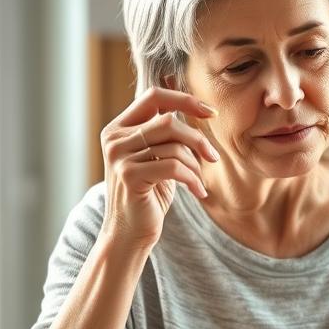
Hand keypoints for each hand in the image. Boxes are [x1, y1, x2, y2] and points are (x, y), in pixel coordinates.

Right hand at [99, 87, 219, 250]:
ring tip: (198, 180)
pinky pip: (174, 167)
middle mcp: (114, 138)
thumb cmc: (148, 194)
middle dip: (197, 139)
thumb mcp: (155, 158)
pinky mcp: (130, 176)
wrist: (129, 232)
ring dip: (195, 165)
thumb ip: (165, 134)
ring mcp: (119, 156)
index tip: (211, 113)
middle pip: (168, 121)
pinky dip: (193, 179)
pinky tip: (198, 192)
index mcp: (119, 128)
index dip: (185, 100)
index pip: (154, 96)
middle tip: (213, 157)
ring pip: (174, 146)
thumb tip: (196, 107)